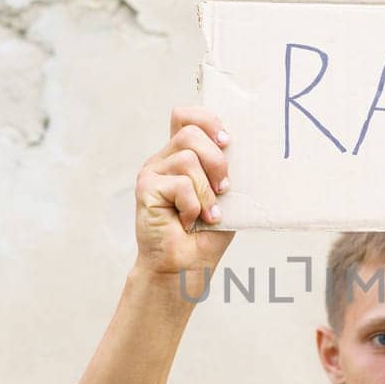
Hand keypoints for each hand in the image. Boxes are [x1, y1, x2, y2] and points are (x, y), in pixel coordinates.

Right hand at [133, 106, 234, 277]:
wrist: (185, 267)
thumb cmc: (205, 234)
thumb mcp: (223, 195)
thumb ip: (225, 169)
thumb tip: (239, 147)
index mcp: (180, 156)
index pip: (185, 116)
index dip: (207, 120)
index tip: (226, 142)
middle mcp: (163, 160)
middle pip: (190, 132)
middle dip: (217, 161)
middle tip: (223, 189)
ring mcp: (152, 173)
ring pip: (187, 159)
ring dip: (206, 192)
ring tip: (205, 214)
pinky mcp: (145, 189)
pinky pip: (180, 184)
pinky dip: (193, 207)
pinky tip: (188, 223)